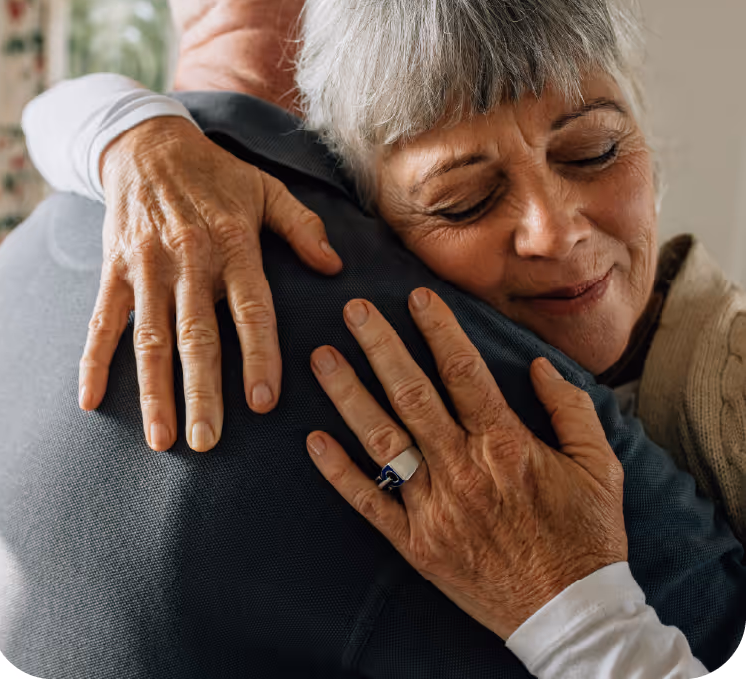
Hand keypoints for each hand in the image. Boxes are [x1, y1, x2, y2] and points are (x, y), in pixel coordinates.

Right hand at [79, 116, 342, 451]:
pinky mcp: (115, 269)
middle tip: (207, 441)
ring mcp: (147, 267)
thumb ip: (302, 227)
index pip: (251, 309)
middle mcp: (189, 260)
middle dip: (202, 391)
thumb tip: (335, 266)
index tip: (263, 402)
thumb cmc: (217, 174)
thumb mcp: (267, 189)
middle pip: (196, 334)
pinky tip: (92, 401)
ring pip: (149, 337)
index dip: (259, 355)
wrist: (148, 145)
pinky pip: (102, 320)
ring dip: (154, 390)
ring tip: (161, 438)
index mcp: (233, 245)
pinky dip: (94, 360)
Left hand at [306, 288, 626, 639]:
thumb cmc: (586, 536)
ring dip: (348, 395)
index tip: (416, 296)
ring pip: (382, 441)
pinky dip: (338, 472)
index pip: (464, 371)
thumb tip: (538, 365)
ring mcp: (434, 508)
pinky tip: (313, 440)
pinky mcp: (416, 544)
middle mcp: (464, 469)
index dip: (438, 329)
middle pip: (412, 394)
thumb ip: (571, 408)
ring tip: (322, 357)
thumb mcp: (600, 466)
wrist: (569, 616)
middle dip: (380, 346)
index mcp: (506, 445)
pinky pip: (369, 503)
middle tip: (353, 309)